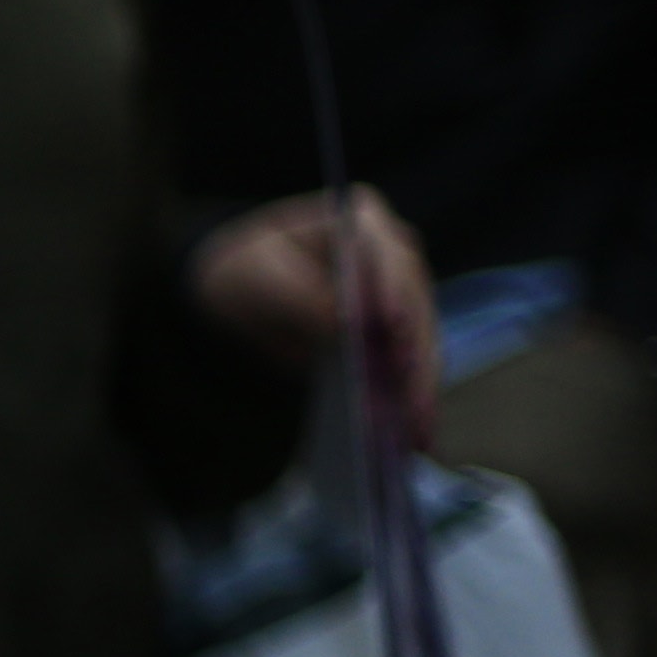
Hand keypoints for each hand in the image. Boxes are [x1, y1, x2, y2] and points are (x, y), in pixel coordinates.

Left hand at [191, 186, 437, 443]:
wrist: (234, 291)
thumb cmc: (244, 268)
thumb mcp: (258, 275)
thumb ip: (299, 294)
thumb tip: (345, 323)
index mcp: (361, 221)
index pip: (390, 257)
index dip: (395, 293)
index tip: (392, 328)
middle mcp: (393, 257)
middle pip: (416, 308)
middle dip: (416, 358)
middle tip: (412, 401)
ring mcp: (398, 298)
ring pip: (421, 346)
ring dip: (422, 390)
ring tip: (418, 432)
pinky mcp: (392, 337)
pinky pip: (407, 371)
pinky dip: (409, 402)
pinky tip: (410, 435)